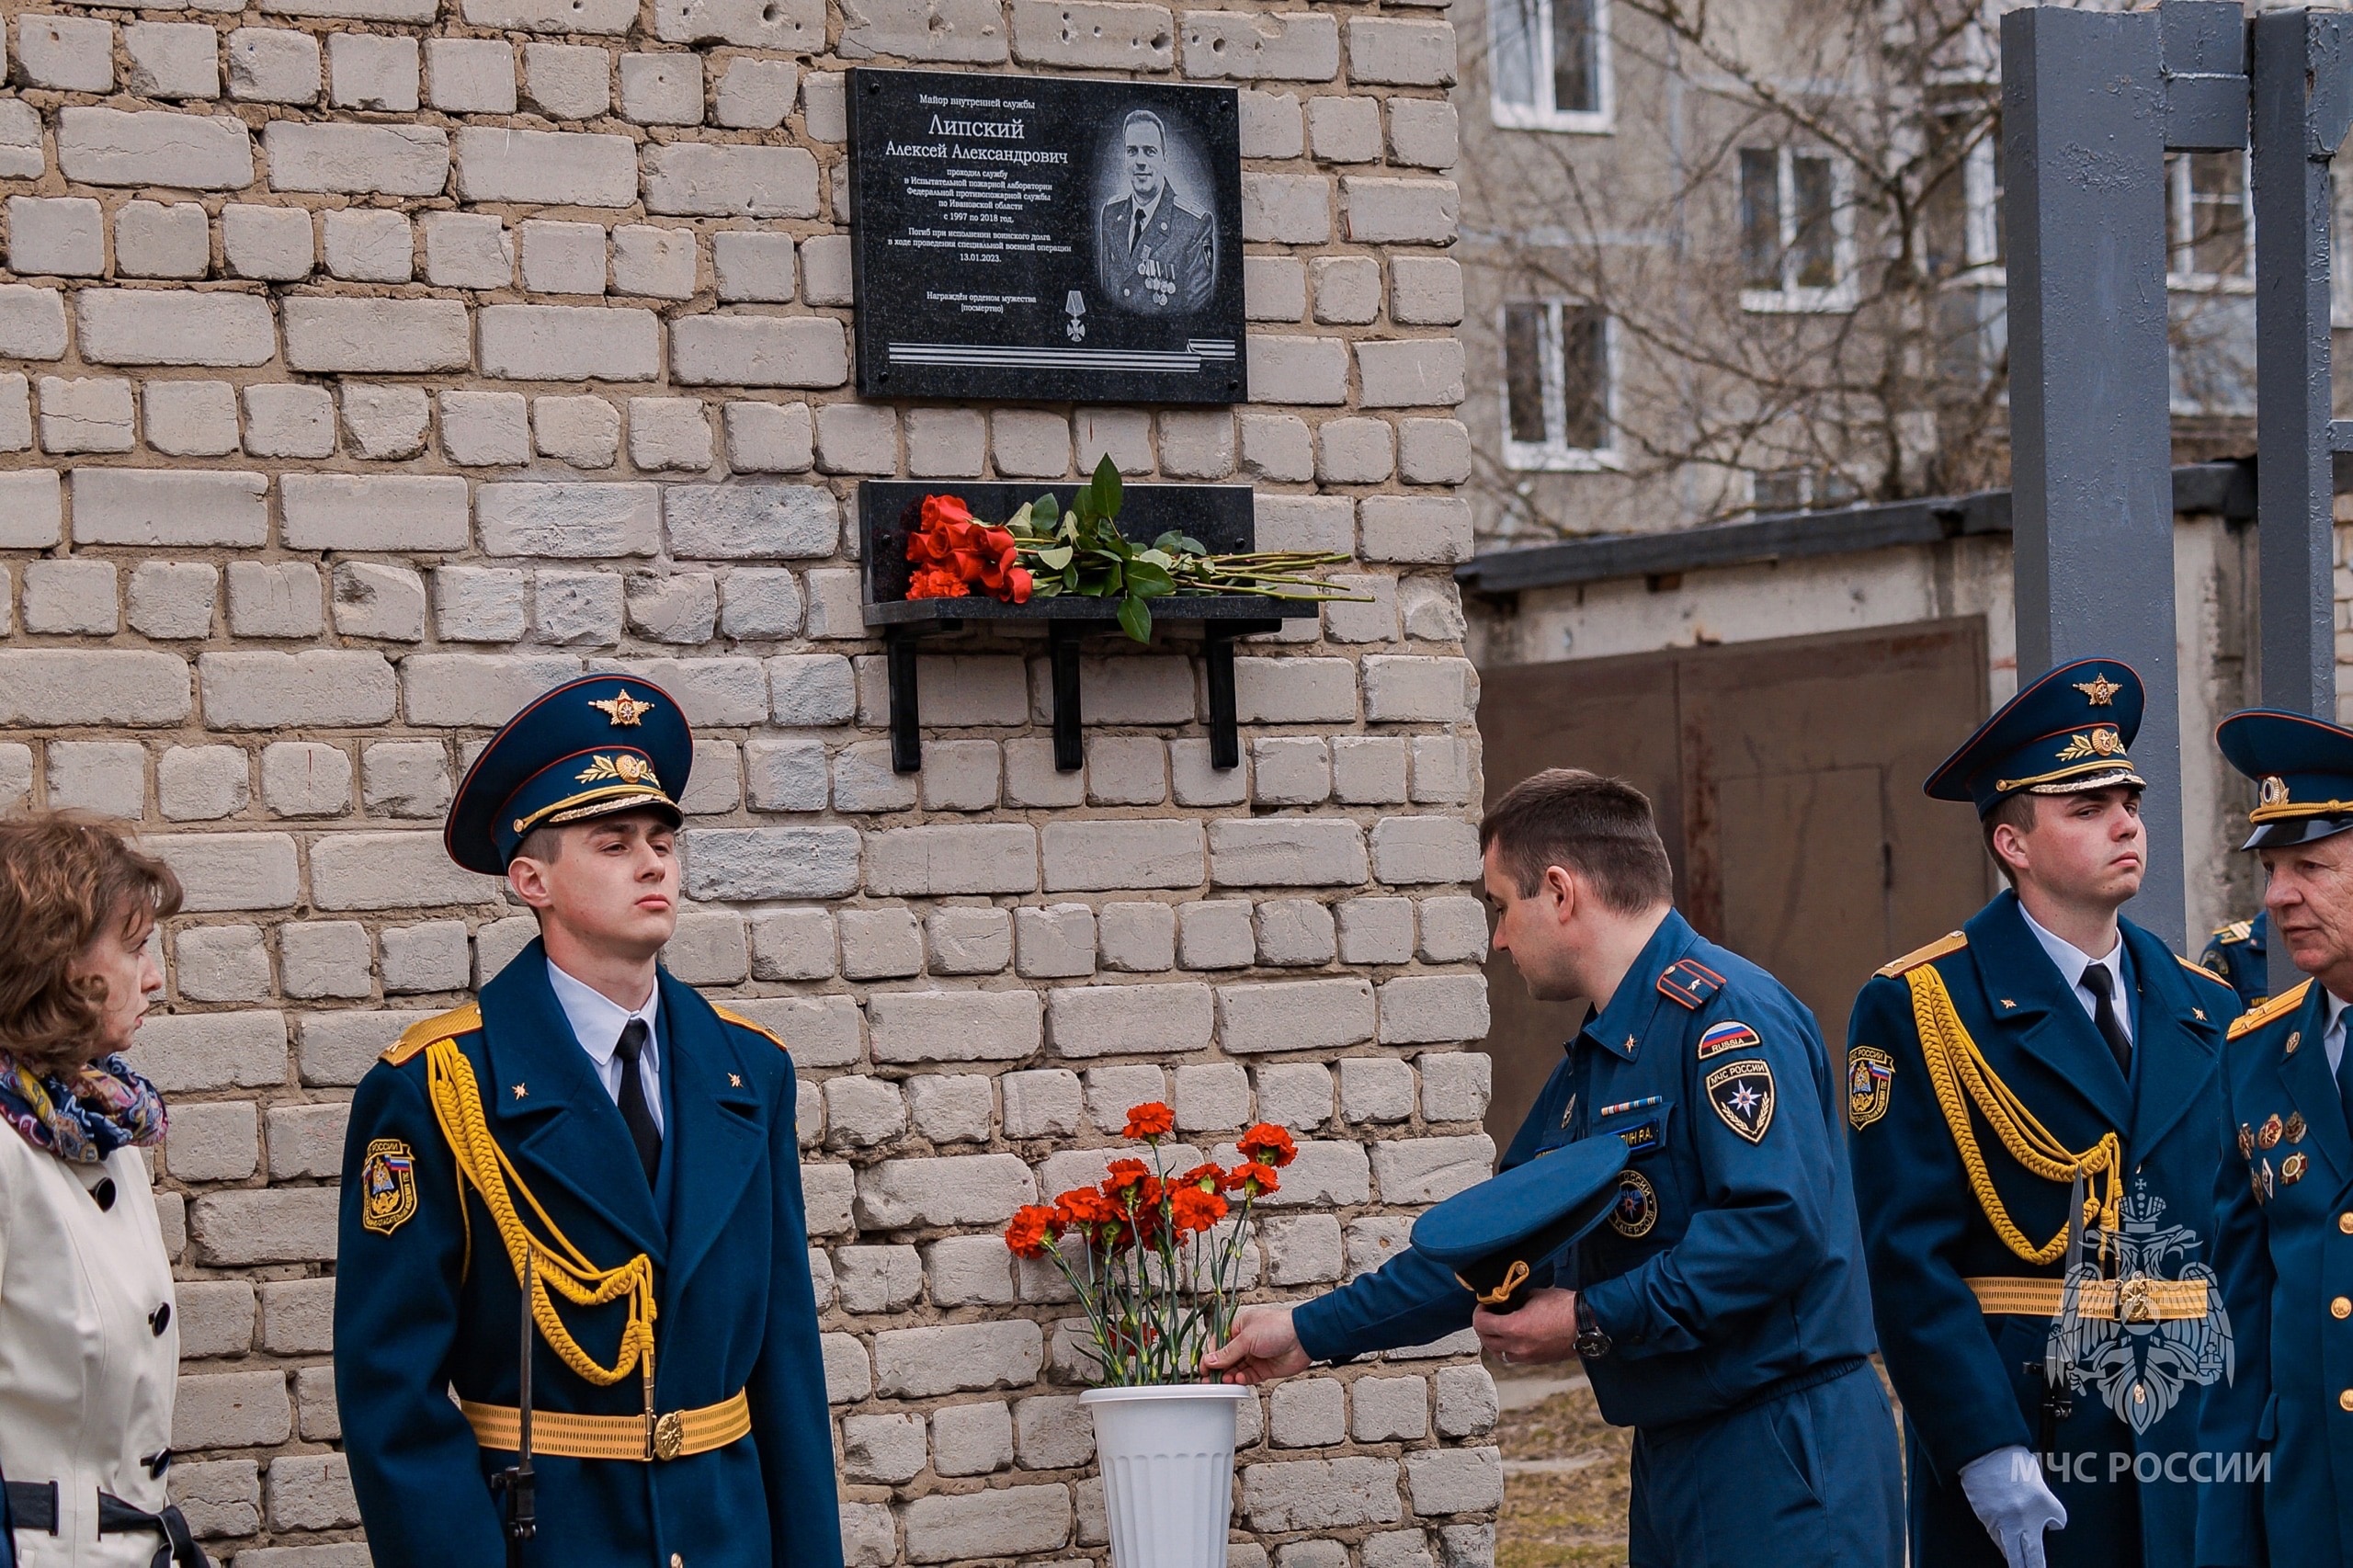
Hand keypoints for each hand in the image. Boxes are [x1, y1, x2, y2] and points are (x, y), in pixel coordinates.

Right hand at [1202, 1306, 1309, 1385]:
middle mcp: (1246, 1342)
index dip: (1210, 1355)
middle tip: (1210, 1380)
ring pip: (1235, 1369)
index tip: (1204, 1367)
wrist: (1303, 1339)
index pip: (1219, 1343)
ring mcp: (1255, 1356)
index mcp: (1239, 1327)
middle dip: (1218, 1369)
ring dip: (1229, 1376)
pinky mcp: (1263, 1369)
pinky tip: (1238, 1380)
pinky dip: (1241, 1380)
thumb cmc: (1278, 1327)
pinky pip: (1248, 1377)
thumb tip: (1210, 1360)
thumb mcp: (1247, 1337)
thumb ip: (1228, 1352)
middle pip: (1226, 1358)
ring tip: (1225, 1381)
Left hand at [1472, 1287, 1581, 1364]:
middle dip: (1483, 1327)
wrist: (1587, 1324)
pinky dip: (1507, 1348)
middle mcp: (1517, 1346)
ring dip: (1494, 1340)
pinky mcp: (1535, 1361)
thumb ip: (1515, 1301)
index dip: (1479, 1312)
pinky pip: (1512, 1358)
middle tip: (1489, 1314)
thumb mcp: (1534, 1295)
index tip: (1484, 1305)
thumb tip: (1506, 1303)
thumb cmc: (1564, 1307)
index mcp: (1514, 1328)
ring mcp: (1526, 1357)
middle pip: (1486, 1341)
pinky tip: (1513, 1337)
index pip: (1481, 1324)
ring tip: (1499, 1327)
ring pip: (1497, 1353)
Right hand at [1958, 1446, 2066, 1567]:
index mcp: (2044, 1500)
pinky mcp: (1990, 1521)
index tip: (2053, 1524)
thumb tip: (2042, 1513)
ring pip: (2013, 1554)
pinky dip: (2004, 1546)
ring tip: (2021, 1566)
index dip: (2056, 1523)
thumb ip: (2042, 1496)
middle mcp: (2027, 1517)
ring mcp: (2007, 1521)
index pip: (2060, 1521)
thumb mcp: (2035, 1475)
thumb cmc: (2009, 1459)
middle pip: (2035, 1557)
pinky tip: (2007, 1549)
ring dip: (2018, 1563)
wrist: (1983, 1453)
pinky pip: (1999, 1541)